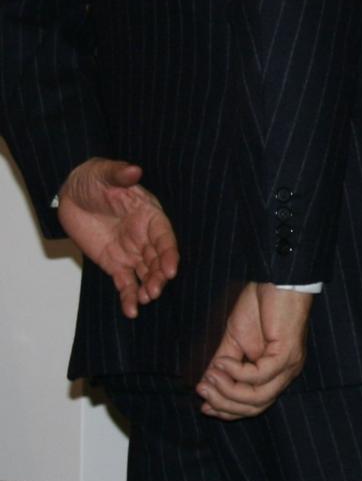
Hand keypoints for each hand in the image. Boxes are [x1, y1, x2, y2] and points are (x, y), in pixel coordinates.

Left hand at [56, 158, 179, 318]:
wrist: (72, 193)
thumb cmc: (94, 179)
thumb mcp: (105, 173)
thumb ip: (120, 174)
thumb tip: (134, 170)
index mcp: (149, 214)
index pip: (164, 237)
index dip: (169, 253)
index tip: (171, 268)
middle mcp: (144, 235)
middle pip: (158, 259)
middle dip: (159, 275)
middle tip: (155, 291)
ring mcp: (130, 251)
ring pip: (146, 273)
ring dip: (149, 287)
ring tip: (146, 299)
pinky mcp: (114, 263)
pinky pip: (125, 283)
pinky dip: (129, 297)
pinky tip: (131, 310)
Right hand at [197, 283, 313, 420]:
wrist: (277, 280)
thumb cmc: (260, 305)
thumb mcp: (234, 340)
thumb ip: (223, 364)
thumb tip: (204, 387)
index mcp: (275, 373)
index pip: (253, 406)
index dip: (227, 410)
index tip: (203, 406)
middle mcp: (285, 374)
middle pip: (255, 407)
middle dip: (224, 404)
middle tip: (201, 391)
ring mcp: (289, 365)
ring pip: (258, 398)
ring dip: (229, 392)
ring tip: (209, 378)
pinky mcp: (287, 354)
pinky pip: (260, 376)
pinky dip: (238, 373)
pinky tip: (223, 362)